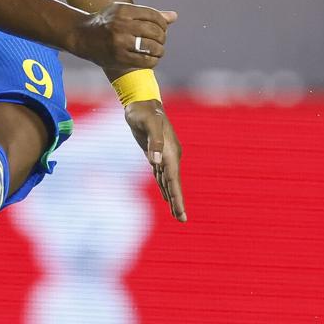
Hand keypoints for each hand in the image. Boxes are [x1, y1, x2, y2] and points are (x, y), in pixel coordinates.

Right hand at [76, 2, 175, 73]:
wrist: (82, 36)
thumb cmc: (108, 23)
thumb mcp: (125, 12)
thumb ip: (150, 15)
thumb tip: (174, 16)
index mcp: (124, 10)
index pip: (154, 16)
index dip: (163, 24)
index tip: (161, 29)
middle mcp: (121, 25)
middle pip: (155, 31)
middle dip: (162, 37)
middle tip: (159, 41)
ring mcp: (119, 42)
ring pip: (152, 46)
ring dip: (159, 50)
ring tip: (157, 50)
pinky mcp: (118, 57)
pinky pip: (145, 61)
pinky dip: (153, 60)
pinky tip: (150, 58)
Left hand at [125, 100, 185, 222]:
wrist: (141, 102)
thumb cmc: (143, 112)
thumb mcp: (147, 124)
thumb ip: (153, 142)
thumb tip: (155, 162)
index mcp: (170, 153)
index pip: (174, 180)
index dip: (177, 198)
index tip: (181, 214)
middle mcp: (170, 156)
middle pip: (174, 184)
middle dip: (177, 202)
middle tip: (182, 220)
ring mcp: (164, 155)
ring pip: (168, 181)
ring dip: (172, 197)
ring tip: (176, 213)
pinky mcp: (155, 154)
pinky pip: (161, 175)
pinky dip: (164, 186)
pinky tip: (165, 195)